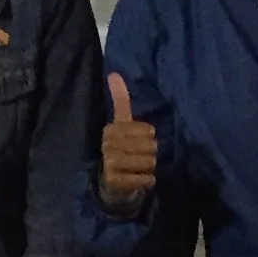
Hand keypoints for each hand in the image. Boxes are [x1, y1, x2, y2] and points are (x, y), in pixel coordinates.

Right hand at [101, 73, 157, 206]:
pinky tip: (141, 179)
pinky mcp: (115, 182)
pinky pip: (144, 179)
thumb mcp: (122, 124)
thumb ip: (120, 100)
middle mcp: (107, 146)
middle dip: (150, 153)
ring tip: (141, 168)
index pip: (147, 130)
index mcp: (111, 129)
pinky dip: (148, 180)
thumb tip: (113, 73)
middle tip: (141, 157)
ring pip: (147, 162)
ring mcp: (110, 164)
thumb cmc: (121, 148)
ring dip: (149, 167)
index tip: (140, 140)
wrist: (112, 183)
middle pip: (149, 146)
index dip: (150, 137)